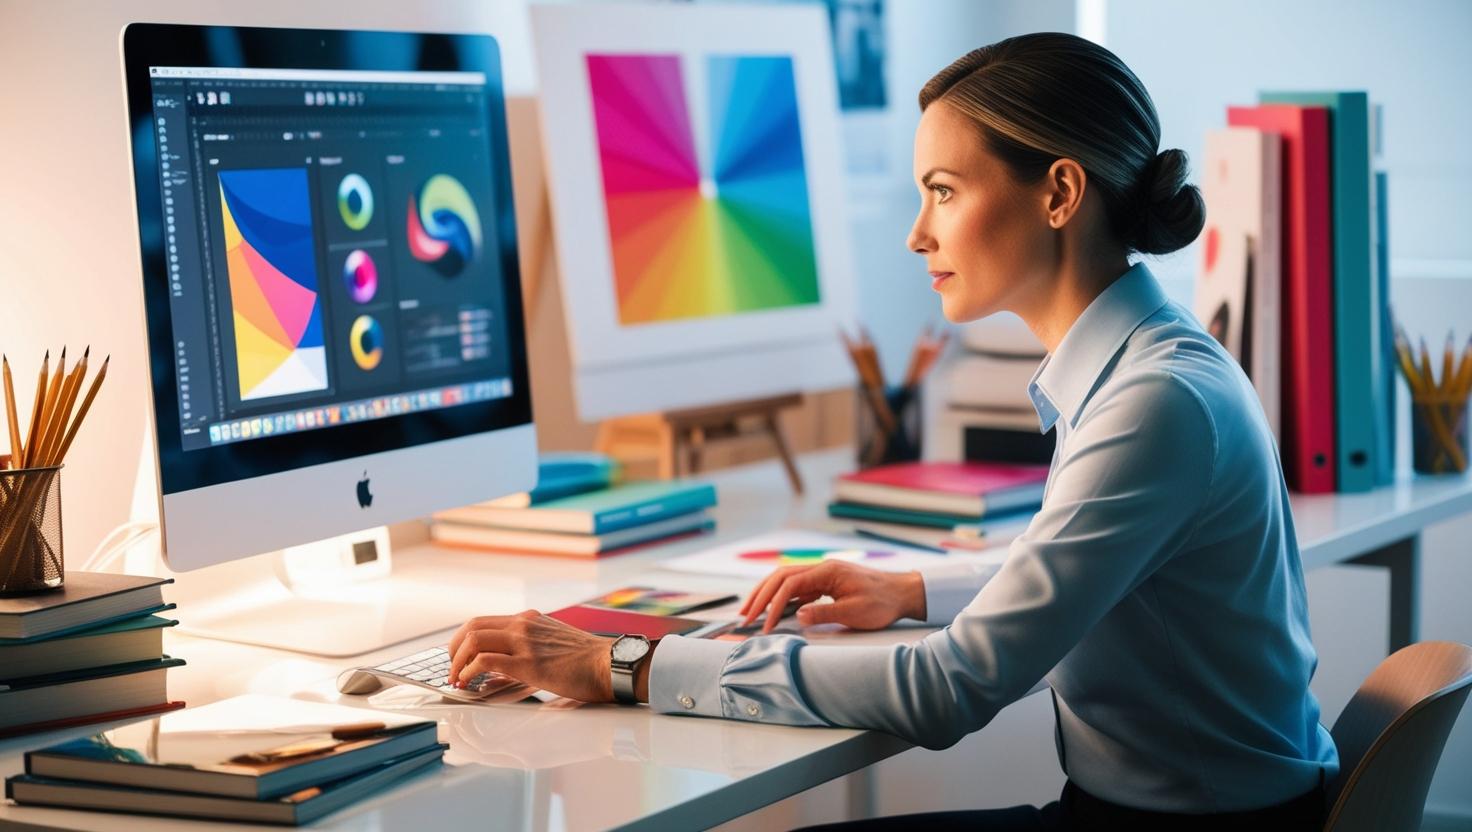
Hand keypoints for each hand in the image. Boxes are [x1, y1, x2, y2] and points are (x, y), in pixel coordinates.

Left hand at [447, 610, 614, 702]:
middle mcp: (523, 625)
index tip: (458, 658)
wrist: (610, 664)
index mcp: (528, 619)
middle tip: (452, 669)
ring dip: (457, 661)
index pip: (482, 621)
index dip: (462, 640)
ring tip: (456, 679)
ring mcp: (525, 642)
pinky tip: (467, 683)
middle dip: (454, 649)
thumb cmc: (587, 661)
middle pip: (472, 627)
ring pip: (473, 640)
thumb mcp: (553, 643)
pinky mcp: (528, 663)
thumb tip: (498, 668)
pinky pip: (486, 662)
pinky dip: (469, 672)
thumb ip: (526, 649)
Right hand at [738, 561, 927, 633]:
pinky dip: (782, 597)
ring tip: (751, 610)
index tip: (765, 625)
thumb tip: (796, 616)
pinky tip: (775, 609)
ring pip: (786, 580)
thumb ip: (823, 613)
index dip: (773, 605)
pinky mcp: (826, 582)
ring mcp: (823, 574)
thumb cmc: (882, 602)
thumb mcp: (854, 612)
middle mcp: (822, 568)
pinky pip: (798, 587)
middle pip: (781, 577)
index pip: (789, 585)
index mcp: (827, 571)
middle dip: (760, 596)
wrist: (903, 592)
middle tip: (744, 615)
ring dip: (767, 594)